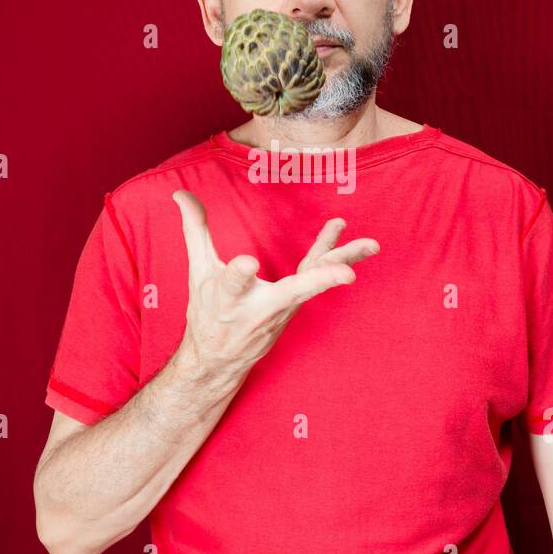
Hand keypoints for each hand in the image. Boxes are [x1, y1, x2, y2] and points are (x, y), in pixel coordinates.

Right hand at [171, 189, 379, 392]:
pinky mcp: (295, 306)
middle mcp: (260, 307)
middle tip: (347, 274)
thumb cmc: (207, 313)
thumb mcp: (197, 272)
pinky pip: (316, 277)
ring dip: (344, 262)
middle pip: (295, 291)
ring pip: (315, 283)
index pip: (233, 285)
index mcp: (228, 299)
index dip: (238, 274)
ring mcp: (283, 309)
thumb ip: (194, 230)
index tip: (246, 265)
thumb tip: (180, 192)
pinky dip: (332, 257)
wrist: (219, 360)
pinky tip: (343, 232)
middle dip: (320, 282)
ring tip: (372, 244)